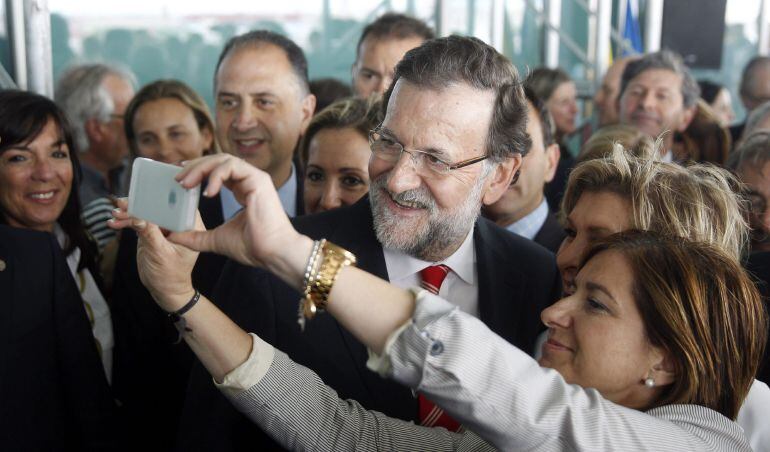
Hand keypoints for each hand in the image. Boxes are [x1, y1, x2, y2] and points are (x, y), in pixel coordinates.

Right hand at [109, 199, 200, 310]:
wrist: (165, 290)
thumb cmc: (170, 275)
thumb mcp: (159, 254)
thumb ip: (149, 234)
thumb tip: (137, 216)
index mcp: (191, 227)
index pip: (179, 204)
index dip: (162, 196)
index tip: (145, 193)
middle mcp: (179, 223)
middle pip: (160, 206)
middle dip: (140, 204)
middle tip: (122, 204)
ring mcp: (165, 227)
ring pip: (147, 212)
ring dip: (130, 213)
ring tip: (115, 214)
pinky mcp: (153, 231)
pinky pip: (140, 221)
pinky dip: (127, 221)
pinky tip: (114, 222)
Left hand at [171, 155, 310, 283]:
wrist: (272, 252)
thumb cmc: (252, 247)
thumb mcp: (214, 240)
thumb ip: (194, 236)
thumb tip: (171, 235)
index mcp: (242, 190)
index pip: (217, 170)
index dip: (198, 169)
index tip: (180, 176)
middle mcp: (249, 181)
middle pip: (218, 161)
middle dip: (195, 167)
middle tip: (177, 179)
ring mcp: (255, 178)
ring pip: (224, 159)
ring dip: (201, 168)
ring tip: (186, 183)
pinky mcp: (258, 179)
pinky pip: (232, 166)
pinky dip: (216, 176)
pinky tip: (207, 192)